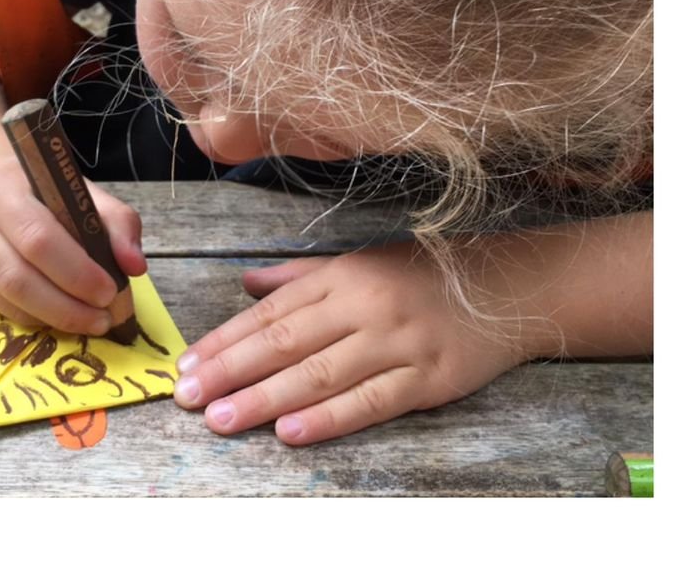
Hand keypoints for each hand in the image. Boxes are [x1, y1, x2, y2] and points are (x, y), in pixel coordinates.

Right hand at [0, 153, 143, 334]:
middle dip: (67, 306)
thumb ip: (116, 222)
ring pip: (6, 300)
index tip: (109, 291)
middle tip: (102, 318)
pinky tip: (57, 314)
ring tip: (88, 320)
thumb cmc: (40, 191)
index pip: (36, 236)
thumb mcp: (79, 191)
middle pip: (16, 276)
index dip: (76, 271)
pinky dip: (34, 319)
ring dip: (53, 319)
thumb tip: (134, 266)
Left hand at [173, 242, 526, 445]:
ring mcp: (396, 343)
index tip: (187, 364)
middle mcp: (362, 306)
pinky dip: (328, 417)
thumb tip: (245, 285)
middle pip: (284, 342)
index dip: (224, 340)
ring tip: (223, 418)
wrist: (506, 287)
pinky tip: (291, 430)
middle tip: (189, 398)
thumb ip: (298, 278)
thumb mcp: (356, 262)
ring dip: (265, 399)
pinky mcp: (429, 379)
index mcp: (339, 277)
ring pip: (319, 374)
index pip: (268, 313)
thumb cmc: (421, 275)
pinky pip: (370, 401)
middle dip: (230, 371)